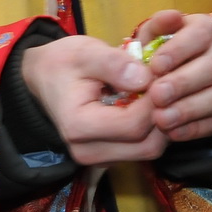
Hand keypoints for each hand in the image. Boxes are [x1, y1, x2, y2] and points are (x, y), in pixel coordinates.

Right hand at [20, 35, 164, 165]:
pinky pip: (142, 149)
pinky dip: (153, 128)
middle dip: (165, 115)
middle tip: (168, 85)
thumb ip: (114, 63)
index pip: (134, 125)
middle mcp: (88, 152)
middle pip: (147, 146)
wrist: (43, 78)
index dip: (156, 101)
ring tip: (160, 93)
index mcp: (79, 127)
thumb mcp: (85, 52)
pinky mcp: (108, 157)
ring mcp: (98, 159)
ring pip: (149, 150)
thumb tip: (146, 78)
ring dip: (163, 123)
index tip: (164, 75)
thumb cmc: (63, 63)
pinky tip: (150, 104)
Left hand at [135, 10, 211, 142]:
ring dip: (190, 109)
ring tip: (161, 119)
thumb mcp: (150, 37)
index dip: (180, 49)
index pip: (201, 32)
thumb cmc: (155, 54)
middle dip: (184, 82)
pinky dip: (196, 128)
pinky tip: (172, 133)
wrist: (163, 81)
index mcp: (205, 29)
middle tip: (156, 95)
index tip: (155, 66)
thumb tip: (171, 17)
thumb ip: (156, 26)